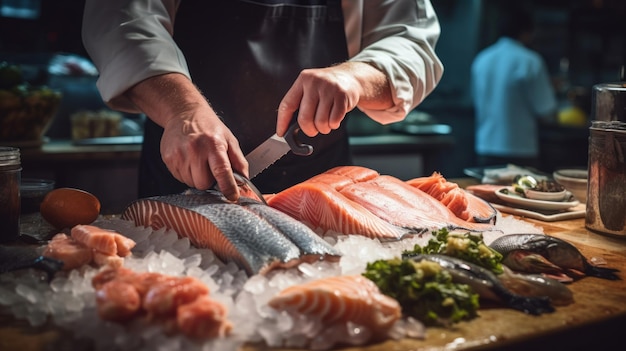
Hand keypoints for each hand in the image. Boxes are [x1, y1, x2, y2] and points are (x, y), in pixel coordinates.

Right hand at [125, 73, 247, 200]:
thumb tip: (244, 182)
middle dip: (209, 180)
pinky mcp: (168, 159)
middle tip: (210, 167)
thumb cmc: (209, 127)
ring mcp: (179, 154)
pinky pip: (180, 179)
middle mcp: (194, 149)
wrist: (183, 113)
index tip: (233, 196)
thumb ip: (239, 161)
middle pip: (203, 183)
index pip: (222, 171)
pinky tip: (188, 160)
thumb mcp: (229, 139)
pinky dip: (187, 174)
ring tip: (198, 161)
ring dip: (197, 177)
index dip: (228, 187)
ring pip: (191, 183)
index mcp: (213, 144)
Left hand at [276, 62, 392, 136]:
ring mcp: (329, 88)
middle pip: (304, 118)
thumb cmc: (326, 88)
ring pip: (320, 122)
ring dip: (323, 129)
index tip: (282, 133)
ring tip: (326, 123)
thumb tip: (288, 128)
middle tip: (313, 130)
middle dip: (309, 130)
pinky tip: (335, 119)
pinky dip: (334, 125)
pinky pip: (334, 121)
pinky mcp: (342, 96)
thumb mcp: (310, 88)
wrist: (350, 77)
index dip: (282, 122)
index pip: (287, 104)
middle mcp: (314, 82)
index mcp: (303, 80)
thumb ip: (300, 103)